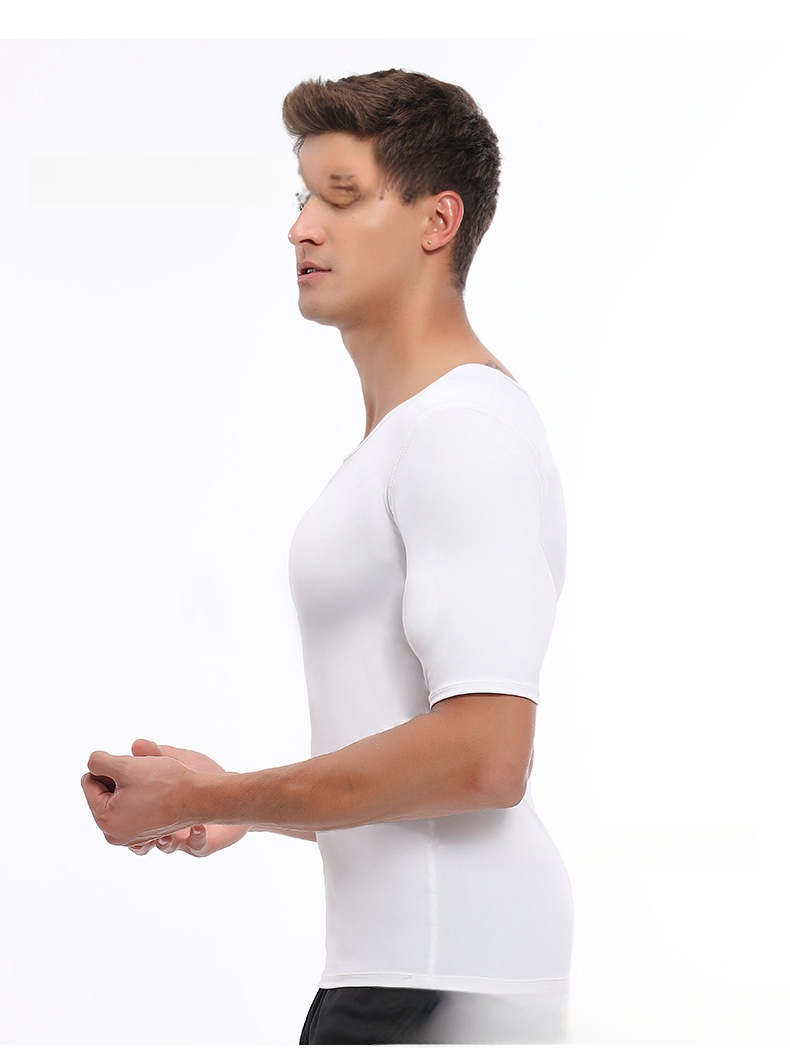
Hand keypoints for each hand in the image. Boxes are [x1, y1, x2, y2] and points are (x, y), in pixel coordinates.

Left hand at [82, 741, 194, 845]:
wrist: (197, 798)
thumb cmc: (164, 782)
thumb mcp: (125, 765)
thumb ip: (98, 761)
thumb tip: (92, 764)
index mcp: (104, 820)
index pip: (89, 782)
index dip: (108, 767)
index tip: (131, 768)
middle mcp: (113, 834)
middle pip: (103, 793)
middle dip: (118, 779)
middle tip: (141, 775)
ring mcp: (129, 837)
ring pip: (117, 799)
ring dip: (129, 786)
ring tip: (149, 784)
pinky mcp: (143, 834)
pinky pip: (131, 809)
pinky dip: (139, 797)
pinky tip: (154, 794)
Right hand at [126, 740, 248, 857]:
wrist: (230, 787)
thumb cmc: (202, 773)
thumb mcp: (180, 759)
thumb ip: (157, 752)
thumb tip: (136, 744)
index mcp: (152, 808)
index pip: (128, 818)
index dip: (121, 814)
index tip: (119, 807)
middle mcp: (164, 827)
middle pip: (140, 842)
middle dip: (137, 842)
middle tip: (138, 838)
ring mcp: (183, 838)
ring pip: (166, 847)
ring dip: (164, 845)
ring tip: (165, 838)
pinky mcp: (202, 843)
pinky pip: (196, 847)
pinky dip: (196, 839)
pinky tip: (199, 829)